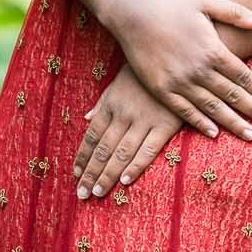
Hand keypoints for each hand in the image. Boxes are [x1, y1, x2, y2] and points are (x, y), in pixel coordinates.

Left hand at [73, 64, 185, 198]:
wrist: (176, 58)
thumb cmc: (144, 74)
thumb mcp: (117, 84)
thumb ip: (102, 104)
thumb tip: (86, 119)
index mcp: (111, 104)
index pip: (92, 136)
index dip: (83, 157)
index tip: (76, 175)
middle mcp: (124, 114)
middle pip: (103, 149)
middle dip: (91, 173)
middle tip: (82, 194)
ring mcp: (144, 120)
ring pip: (121, 153)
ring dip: (107, 175)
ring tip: (97, 193)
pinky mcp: (165, 125)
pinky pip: (148, 150)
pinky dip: (136, 166)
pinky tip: (125, 181)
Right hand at [105, 0, 251, 140]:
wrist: (132, 14)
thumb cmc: (171, 6)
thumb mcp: (206, 1)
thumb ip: (236, 12)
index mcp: (212, 49)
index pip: (243, 76)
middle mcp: (198, 69)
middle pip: (233, 95)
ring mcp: (179, 82)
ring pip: (212, 108)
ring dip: (233, 123)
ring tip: (251, 135)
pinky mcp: (161, 89)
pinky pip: (185, 111)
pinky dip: (201, 123)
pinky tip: (214, 133)